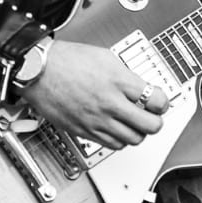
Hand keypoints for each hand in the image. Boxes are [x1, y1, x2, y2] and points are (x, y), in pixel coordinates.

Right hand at [22, 40, 168, 149]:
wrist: (38, 71)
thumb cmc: (66, 60)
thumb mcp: (105, 57)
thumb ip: (127, 75)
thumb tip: (141, 87)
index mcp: (118, 81)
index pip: (157, 101)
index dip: (162, 102)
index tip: (159, 101)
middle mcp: (110, 104)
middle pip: (150, 126)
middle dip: (156, 121)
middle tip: (152, 116)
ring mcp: (97, 120)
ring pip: (133, 140)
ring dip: (138, 132)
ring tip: (134, 123)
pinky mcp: (84, 131)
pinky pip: (112, 145)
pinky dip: (119, 139)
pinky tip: (117, 129)